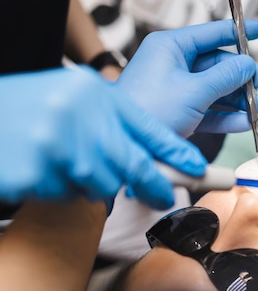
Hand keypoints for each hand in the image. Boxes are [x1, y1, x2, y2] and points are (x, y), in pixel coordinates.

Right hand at [0, 67, 206, 208]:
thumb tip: (153, 152)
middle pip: (135, 165)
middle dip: (156, 185)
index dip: (178, 152)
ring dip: (94, 182)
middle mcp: (78, 117)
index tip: (199, 169)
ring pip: (103, 185)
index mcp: (93, 94)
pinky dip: (63, 188)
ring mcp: (55, 147)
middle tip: (165, 196)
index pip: (149, 128)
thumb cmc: (26, 106)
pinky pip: (68, 195)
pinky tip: (44, 167)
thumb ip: (113, 117)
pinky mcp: (34, 174)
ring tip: (68, 160)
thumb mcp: (75, 95)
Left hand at [117, 20, 257, 137]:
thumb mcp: (194, 90)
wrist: (128, 146)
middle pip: (217, 64)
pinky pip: (208, 110)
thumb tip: (248, 65)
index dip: (238, 32)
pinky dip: (226, 116)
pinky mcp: (178, 112)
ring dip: (239, 99)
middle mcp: (173, 64)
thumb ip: (225, 76)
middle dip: (242, 76)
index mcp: (171, 47)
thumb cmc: (150, 110)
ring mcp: (176, 89)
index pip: (211, 33)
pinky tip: (244, 122)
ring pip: (215, 89)